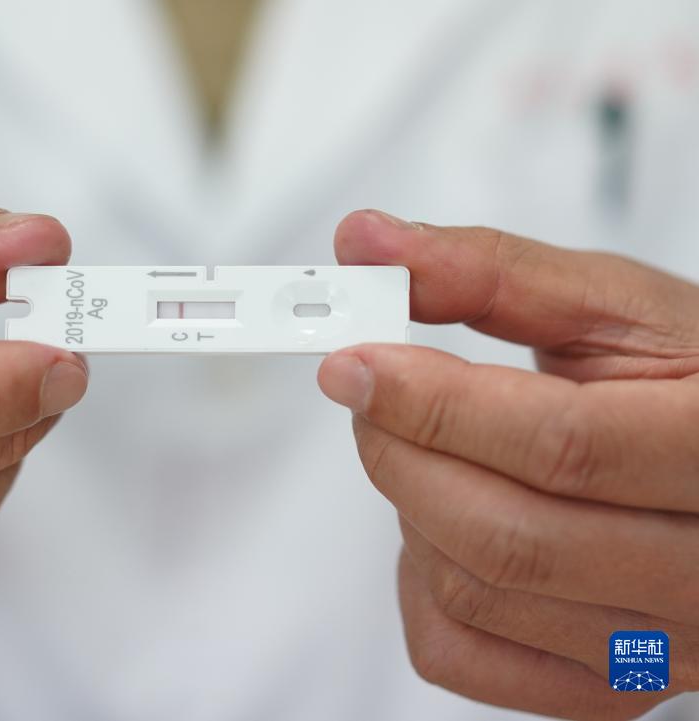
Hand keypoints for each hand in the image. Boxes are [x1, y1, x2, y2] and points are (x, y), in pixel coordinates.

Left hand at [319, 211, 698, 719]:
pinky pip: (460, 656)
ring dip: (409, 508)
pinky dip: (415, 584)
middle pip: (505, 535)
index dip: (434, 403)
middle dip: (401, 453)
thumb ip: (490, 270)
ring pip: (473, 595)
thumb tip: (368, 243)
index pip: (559, 445)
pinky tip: (439, 525)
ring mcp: (652, 644)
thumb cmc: (680, 379)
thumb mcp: (612, 309)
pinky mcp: (598, 684)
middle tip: (371, 395)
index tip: (352, 362)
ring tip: (424, 447)